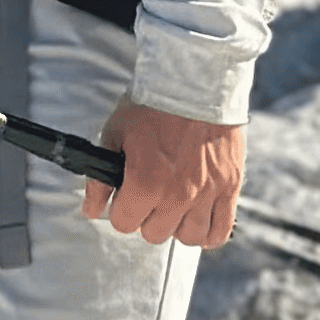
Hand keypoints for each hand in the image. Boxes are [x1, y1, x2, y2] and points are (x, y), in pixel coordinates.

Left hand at [82, 100, 244, 246]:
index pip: (124, 224)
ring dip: (177, 224)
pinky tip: (197, 216)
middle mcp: (177, 194)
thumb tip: (90, 210)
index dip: (121, 208)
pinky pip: (219, 232)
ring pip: (187, 237)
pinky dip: (208, 232)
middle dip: (147, 215)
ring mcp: (207, 193)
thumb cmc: (152, 104)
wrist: (194, 82)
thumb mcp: (114, 134)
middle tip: (150, 192)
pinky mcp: (229, 187)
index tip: (126, 195)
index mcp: (146, 181)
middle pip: (155, 234)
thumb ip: (100, 179)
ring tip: (173, 203)